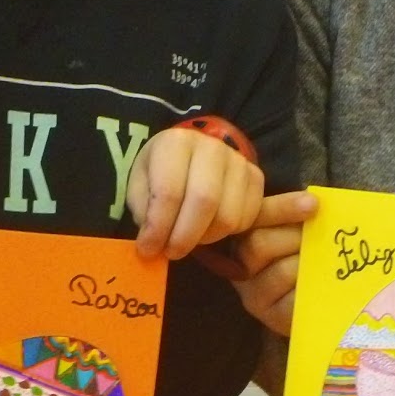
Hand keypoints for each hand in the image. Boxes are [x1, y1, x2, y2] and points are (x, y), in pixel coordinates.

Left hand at [129, 128, 263, 260]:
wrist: (188, 157)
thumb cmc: (159, 174)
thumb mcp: (139, 186)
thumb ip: (144, 212)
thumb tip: (152, 243)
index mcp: (175, 143)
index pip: (169, 192)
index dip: (158, 228)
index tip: (148, 249)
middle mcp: (211, 147)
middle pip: (204, 202)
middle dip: (184, 238)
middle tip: (171, 252)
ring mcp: (238, 161)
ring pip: (227, 216)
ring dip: (205, 239)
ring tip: (188, 238)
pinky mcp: (255, 177)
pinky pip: (246, 219)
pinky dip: (226, 235)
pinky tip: (208, 229)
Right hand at [228, 190, 318, 335]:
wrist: (312, 302)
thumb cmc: (303, 257)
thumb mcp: (295, 232)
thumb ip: (298, 217)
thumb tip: (317, 202)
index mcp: (241, 237)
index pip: (254, 217)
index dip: (283, 208)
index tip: (313, 203)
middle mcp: (240, 266)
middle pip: (258, 244)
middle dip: (294, 235)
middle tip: (320, 233)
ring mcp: (254, 295)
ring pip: (280, 271)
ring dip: (307, 260)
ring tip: (325, 257)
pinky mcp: (272, 317)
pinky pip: (293, 299)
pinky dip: (313, 286)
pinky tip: (324, 280)